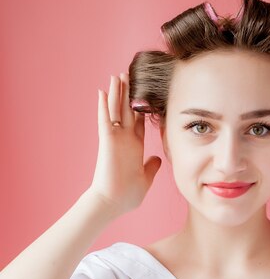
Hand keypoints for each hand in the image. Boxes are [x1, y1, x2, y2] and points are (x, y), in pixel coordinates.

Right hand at [88, 73, 161, 216]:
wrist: (113, 203)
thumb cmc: (127, 195)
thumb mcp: (146, 177)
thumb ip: (151, 166)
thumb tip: (158, 158)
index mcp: (135, 146)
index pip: (137, 120)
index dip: (140, 106)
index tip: (142, 92)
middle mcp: (125, 139)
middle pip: (126, 110)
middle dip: (128, 93)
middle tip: (128, 74)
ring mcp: (115, 139)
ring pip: (116, 110)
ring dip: (117, 93)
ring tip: (117, 75)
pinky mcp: (107, 141)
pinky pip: (105, 120)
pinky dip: (103, 106)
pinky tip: (102, 91)